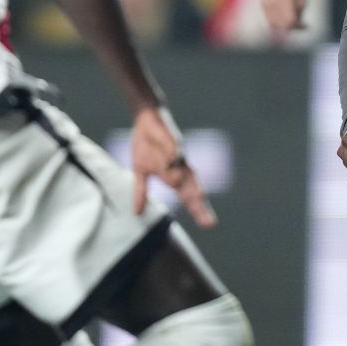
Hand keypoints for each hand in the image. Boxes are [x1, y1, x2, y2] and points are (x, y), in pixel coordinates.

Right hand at [131, 106, 215, 226]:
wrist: (147, 120)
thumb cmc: (146, 146)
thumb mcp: (140, 171)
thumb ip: (141, 192)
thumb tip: (136, 213)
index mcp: (175, 176)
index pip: (189, 197)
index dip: (199, 211)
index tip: (209, 225)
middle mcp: (180, 168)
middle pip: (192, 190)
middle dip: (199, 206)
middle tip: (210, 224)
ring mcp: (178, 154)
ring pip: (185, 172)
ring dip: (187, 184)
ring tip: (197, 198)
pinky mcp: (173, 139)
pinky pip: (175, 149)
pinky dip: (174, 155)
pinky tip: (173, 161)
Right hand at [261, 0, 308, 31]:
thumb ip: (300, 7)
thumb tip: (298, 22)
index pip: (289, 20)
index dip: (298, 26)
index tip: (306, 25)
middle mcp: (272, 2)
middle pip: (282, 25)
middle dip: (293, 27)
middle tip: (301, 24)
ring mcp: (266, 4)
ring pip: (275, 24)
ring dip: (285, 26)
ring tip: (294, 20)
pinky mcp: (263, 5)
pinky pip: (270, 20)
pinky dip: (278, 22)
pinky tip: (286, 17)